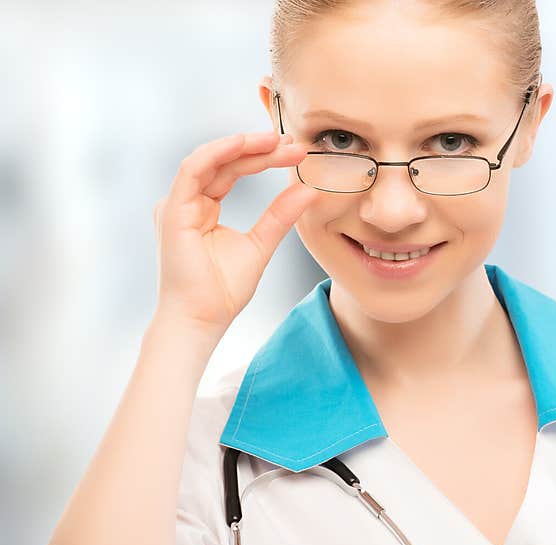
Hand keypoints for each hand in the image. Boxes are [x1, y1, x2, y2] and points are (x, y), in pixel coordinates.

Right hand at [152, 131, 317, 334]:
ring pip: (210, 160)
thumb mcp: (261, 244)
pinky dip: (218, 153)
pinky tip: (243, 144)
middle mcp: (187, 202)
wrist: (202, 318)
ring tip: (275, 140)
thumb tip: (307, 190)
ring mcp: (177, 204)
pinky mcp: (173, 210)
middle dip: (259, 149)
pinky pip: (193, 169)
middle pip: (225, 163)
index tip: (295, 152)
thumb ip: (280, 216)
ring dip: (243, 146)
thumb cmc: (223, 291)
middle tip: (292, 143)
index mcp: (203, 208)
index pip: (234, 172)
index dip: (263, 158)